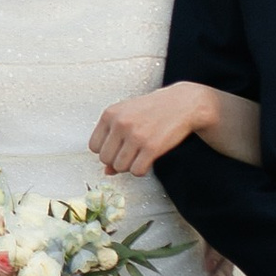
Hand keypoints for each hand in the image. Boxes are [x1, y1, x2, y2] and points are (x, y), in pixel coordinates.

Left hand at [91, 83, 211, 174]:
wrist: (181, 103)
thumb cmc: (152, 109)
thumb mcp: (127, 117)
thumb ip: (113, 141)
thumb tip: (107, 171)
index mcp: (109, 114)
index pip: (94, 146)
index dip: (107, 150)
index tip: (118, 147)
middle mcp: (120, 124)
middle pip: (105, 159)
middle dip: (117, 160)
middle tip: (130, 153)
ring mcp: (135, 136)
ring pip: (120, 167)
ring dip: (130, 166)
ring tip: (139, 155)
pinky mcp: (151, 147)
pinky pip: (137, 171)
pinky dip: (141, 170)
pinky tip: (147, 160)